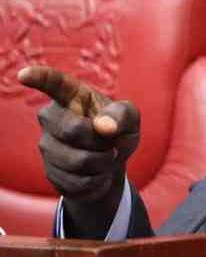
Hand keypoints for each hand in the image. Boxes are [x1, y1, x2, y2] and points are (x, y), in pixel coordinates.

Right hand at [18, 66, 139, 237]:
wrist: (111, 162)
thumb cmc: (117, 130)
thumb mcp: (129, 118)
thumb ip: (122, 114)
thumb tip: (104, 126)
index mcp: (72, 96)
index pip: (53, 83)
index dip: (39, 78)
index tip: (25, 74)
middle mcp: (51, 117)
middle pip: (74, 130)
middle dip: (102, 140)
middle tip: (111, 141)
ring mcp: (47, 145)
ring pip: (78, 160)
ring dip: (103, 162)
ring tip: (105, 156)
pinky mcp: (50, 171)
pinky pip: (78, 181)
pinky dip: (98, 180)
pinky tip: (97, 173)